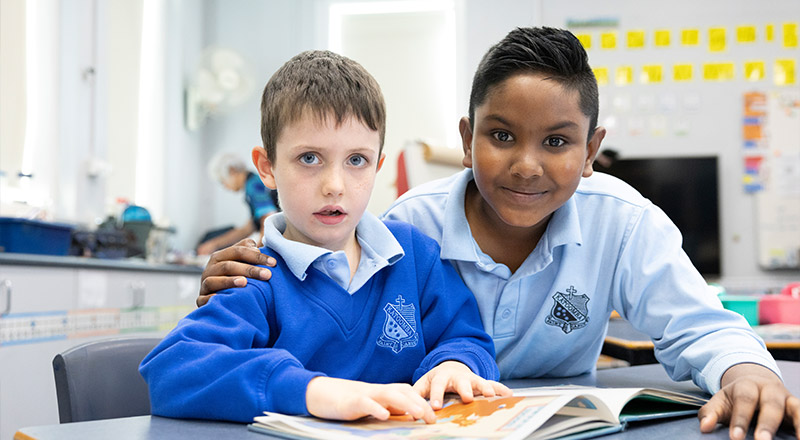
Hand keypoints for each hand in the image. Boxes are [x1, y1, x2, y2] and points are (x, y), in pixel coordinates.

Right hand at [197, 238, 275, 306]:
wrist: (222, 300)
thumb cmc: (236, 277)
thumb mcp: (241, 262)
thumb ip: (248, 251)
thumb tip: (256, 247)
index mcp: (220, 257)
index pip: (238, 251)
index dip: (256, 256)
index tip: (274, 263)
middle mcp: (210, 269)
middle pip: (228, 266)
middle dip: (249, 269)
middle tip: (267, 275)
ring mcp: (204, 284)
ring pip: (213, 280)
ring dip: (229, 281)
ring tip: (245, 283)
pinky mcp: (200, 300)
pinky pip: (204, 299)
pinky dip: (213, 299)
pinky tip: (225, 298)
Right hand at [306, 377, 435, 422]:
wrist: (326, 394)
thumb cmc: (353, 402)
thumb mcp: (376, 405)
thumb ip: (393, 408)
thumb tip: (412, 415)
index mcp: (385, 391)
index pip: (409, 393)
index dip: (423, 402)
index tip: (434, 416)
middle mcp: (379, 390)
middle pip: (403, 392)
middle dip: (420, 404)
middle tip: (432, 418)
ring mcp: (366, 394)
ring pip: (389, 395)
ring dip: (406, 404)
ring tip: (418, 414)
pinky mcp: (352, 402)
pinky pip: (366, 403)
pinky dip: (376, 408)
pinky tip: (384, 415)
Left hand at [413, 361, 511, 409]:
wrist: (449, 367)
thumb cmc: (435, 380)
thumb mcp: (424, 384)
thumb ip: (417, 394)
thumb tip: (409, 409)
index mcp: (441, 376)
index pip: (438, 385)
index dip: (437, 394)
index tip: (436, 406)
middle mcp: (458, 376)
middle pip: (461, 381)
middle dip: (464, 389)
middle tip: (468, 398)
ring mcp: (471, 379)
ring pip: (479, 382)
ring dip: (485, 388)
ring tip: (491, 396)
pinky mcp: (481, 383)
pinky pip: (493, 385)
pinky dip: (501, 389)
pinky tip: (509, 395)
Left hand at [698, 363, 799, 439]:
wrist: (755, 384)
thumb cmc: (736, 398)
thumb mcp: (721, 402)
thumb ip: (711, 413)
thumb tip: (704, 427)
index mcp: (747, 386)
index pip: (744, 401)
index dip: (740, 419)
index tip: (735, 438)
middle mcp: (769, 389)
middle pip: (770, 404)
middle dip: (766, 424)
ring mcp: (786, 398)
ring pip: (794, 408)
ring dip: (797, 424)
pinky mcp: (796, 407)